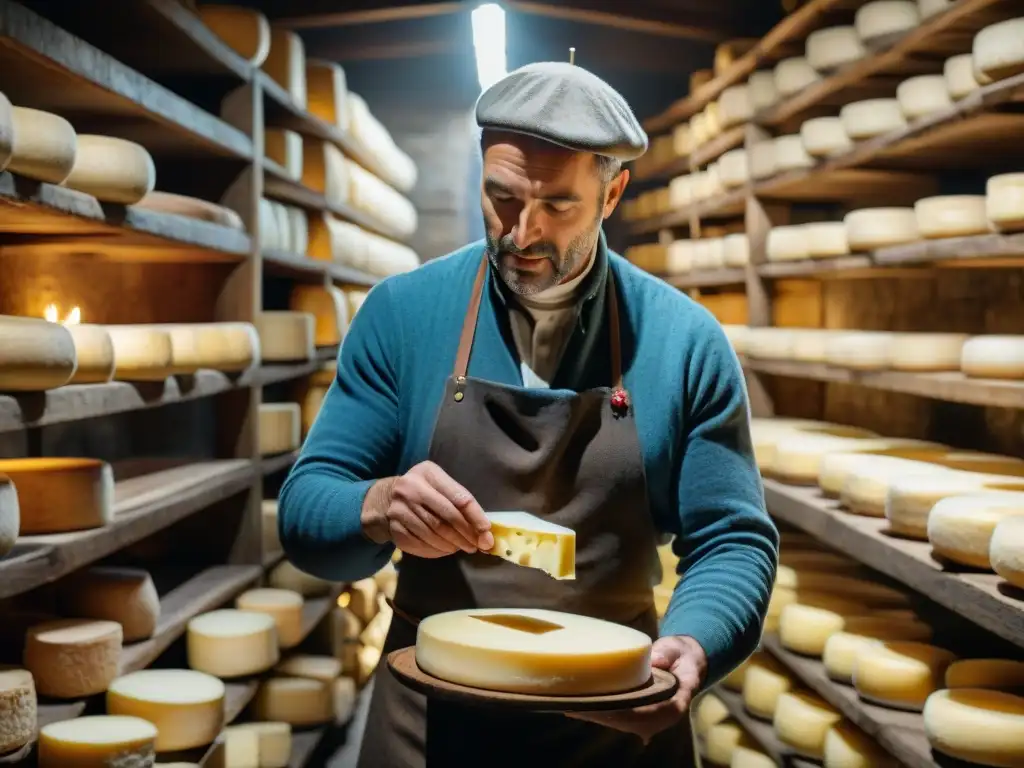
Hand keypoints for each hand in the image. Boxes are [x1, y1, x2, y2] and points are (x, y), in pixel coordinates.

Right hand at [366, 461, 492, 558]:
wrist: (387, 498)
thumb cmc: (424, 492)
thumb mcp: (440, 486)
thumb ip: (461, 503)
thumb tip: (485, 532)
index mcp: (428, 473)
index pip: (459, 498)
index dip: (476, 518)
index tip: (486, 532)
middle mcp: (411, 488)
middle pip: (447, 518)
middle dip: (466, 535)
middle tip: (478, 546)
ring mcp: (399, 509)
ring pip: (434, 533)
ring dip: (453, 544)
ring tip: (463, 547)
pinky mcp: (394, 528)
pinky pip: (420, 543)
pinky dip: (437, 550)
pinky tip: (446, 550)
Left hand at [566, 635, 706, 743]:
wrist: (684, 661)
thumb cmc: (679, 653)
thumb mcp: (677, 648)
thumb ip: (667, 653)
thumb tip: (654, 659)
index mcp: (675, 702)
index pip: (649, 713)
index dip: (626, 712)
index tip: (604, 706)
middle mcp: (662, 716)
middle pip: (629, 721)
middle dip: (603, 715)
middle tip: (576, 706)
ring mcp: (651, 718)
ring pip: (621, 723)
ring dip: (597, 716)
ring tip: (572, 706)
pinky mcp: (640, 715)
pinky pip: (619, 718)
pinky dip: (600, 714)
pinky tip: (578, 709)